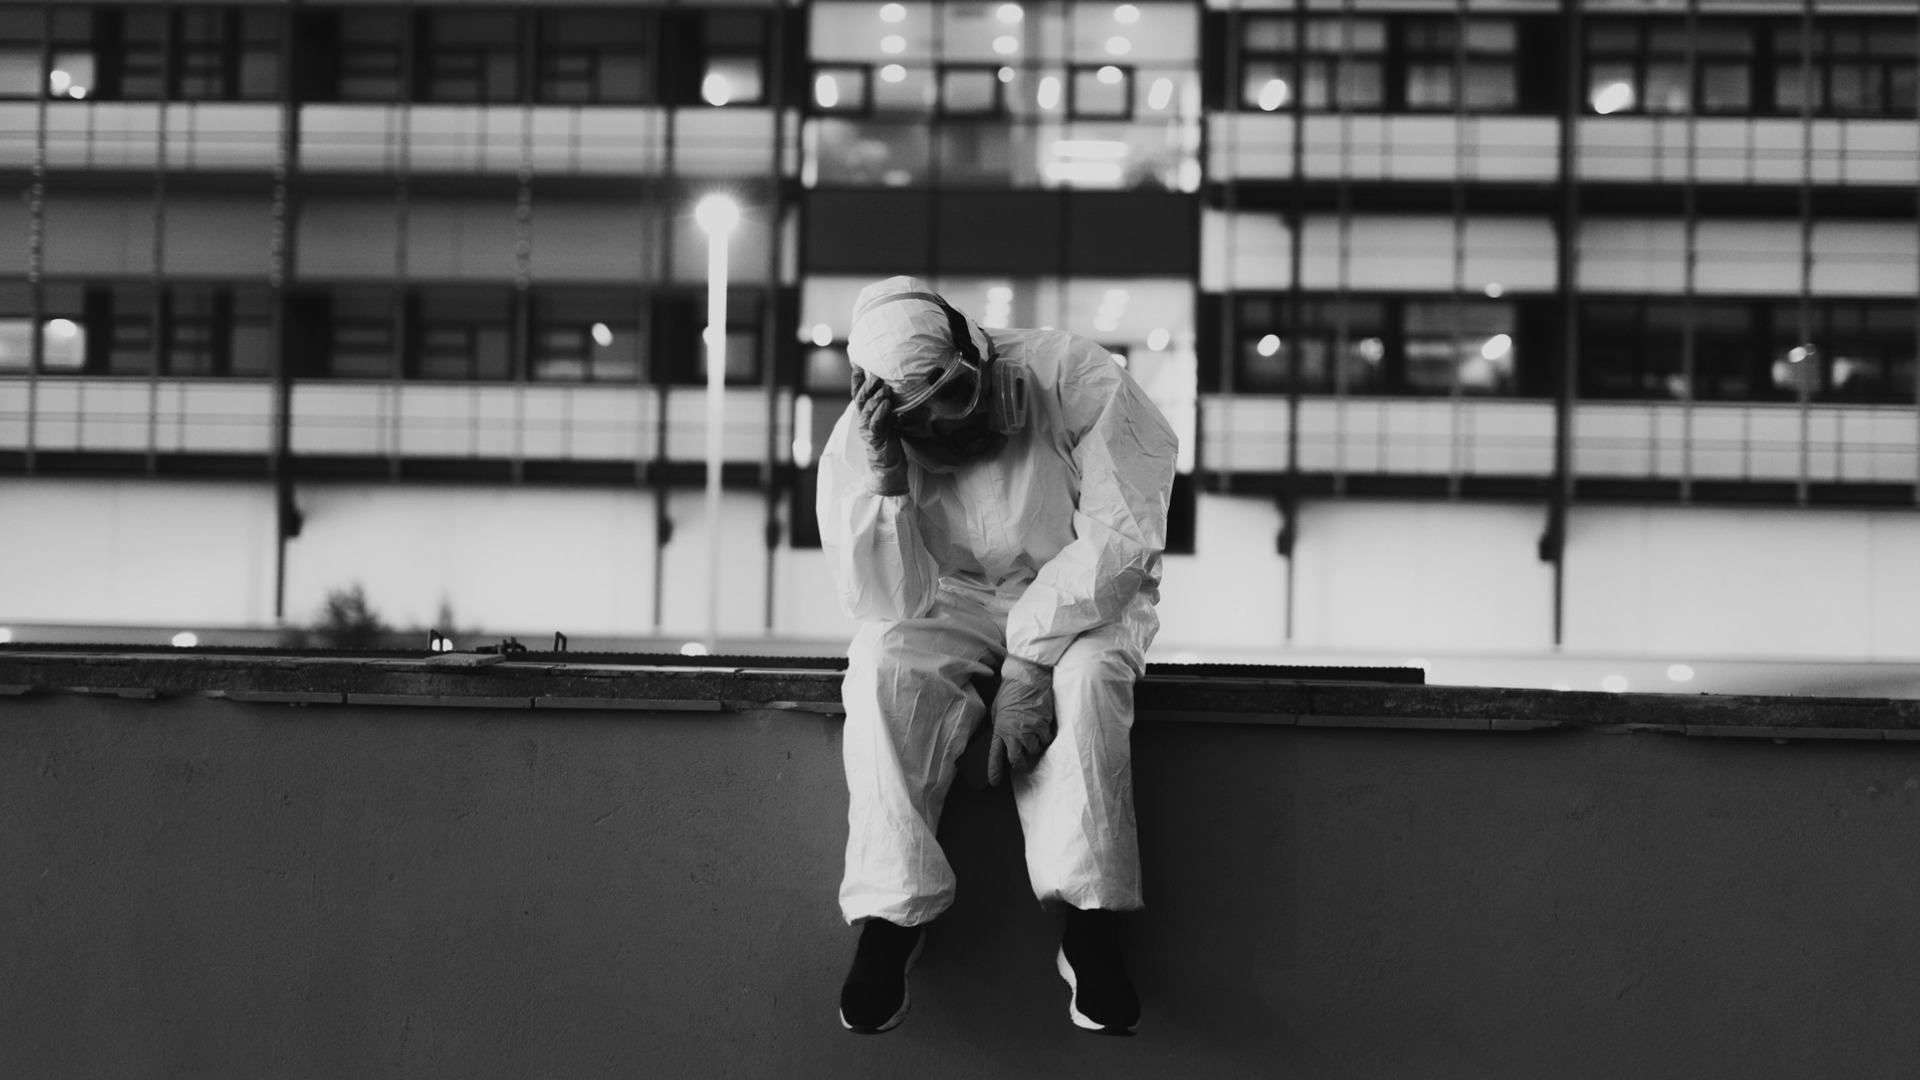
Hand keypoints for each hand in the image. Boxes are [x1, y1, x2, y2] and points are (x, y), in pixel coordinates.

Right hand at [852, 369, 908, 495]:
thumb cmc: (888, 440)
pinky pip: (876, 422)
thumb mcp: (887, 417)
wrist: (888, 464)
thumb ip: (884, 403)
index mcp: (865, 412)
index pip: (858, 392)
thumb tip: (889, 385)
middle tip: (876, 375)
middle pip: (861, 398)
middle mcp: (863, 419)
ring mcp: (867, 428)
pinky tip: (887, 405)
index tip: (858, 364)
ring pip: (867, 409)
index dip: (857, 379)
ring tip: (885, 389)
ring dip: (876, 398)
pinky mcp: (874, 437)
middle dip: (867, 385)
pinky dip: (881, 412)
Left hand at [987, 655, 1054, 785]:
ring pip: (1035, 750)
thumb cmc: (1010, 691)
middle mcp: (1015, 732)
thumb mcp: (997, 709)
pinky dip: (1046, 737)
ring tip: (1034, 739)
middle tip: (1023, 765)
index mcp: (1000, 729)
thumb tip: (1002, 738)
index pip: (995, 755)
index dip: (995, 771)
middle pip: (1018, 760)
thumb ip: (999, 725)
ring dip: (1035, 748)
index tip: (995, 782)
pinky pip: (1047, 739)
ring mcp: (1030, 729)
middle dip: (1021, 765)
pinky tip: (1043, 729)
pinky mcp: (1044, 723)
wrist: (1027, 676)